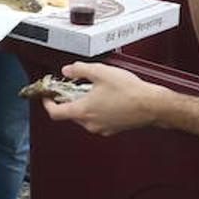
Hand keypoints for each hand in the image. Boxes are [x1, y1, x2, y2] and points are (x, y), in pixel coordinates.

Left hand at [42, 62, 164, 135]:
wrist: (152, 105)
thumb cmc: (129, 92)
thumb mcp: (99, 72)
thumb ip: (79, 70)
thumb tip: (68, 70)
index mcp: (83, 111)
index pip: (55, 113)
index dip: (47, 103)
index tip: (47, 95)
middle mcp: (90, 123)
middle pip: (69, 114)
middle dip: (68, 100)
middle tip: (71, 88)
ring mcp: (102, 128)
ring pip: (84, 117)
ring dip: (83, 104)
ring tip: (92, 90)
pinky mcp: (113, 129)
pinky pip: (97, 120)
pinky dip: (96, 110)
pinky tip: (105, 98)